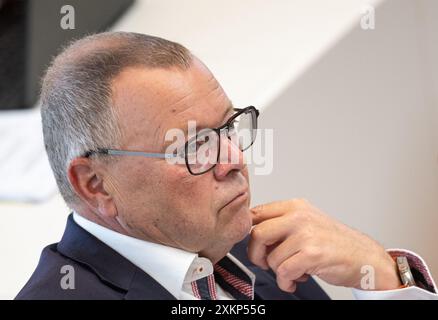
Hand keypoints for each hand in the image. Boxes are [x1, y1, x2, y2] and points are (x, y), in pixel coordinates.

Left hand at [248, 199, 400, 291]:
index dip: (249, 232)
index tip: (255, 245)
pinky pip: (284, 272)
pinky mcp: (312, 254)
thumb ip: (281, 223)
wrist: (364, 256)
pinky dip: (286, 282)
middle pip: (256, 234)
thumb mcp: (307, 222)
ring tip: (293, 271)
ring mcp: (306, 234)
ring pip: (271, 258)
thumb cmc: (334, 242)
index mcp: (295, 206)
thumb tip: (252, 233)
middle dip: (256, 254)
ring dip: (278, 272)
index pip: (256, 213)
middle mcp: (299, 216)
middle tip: (266, 262)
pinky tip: (296, 280)